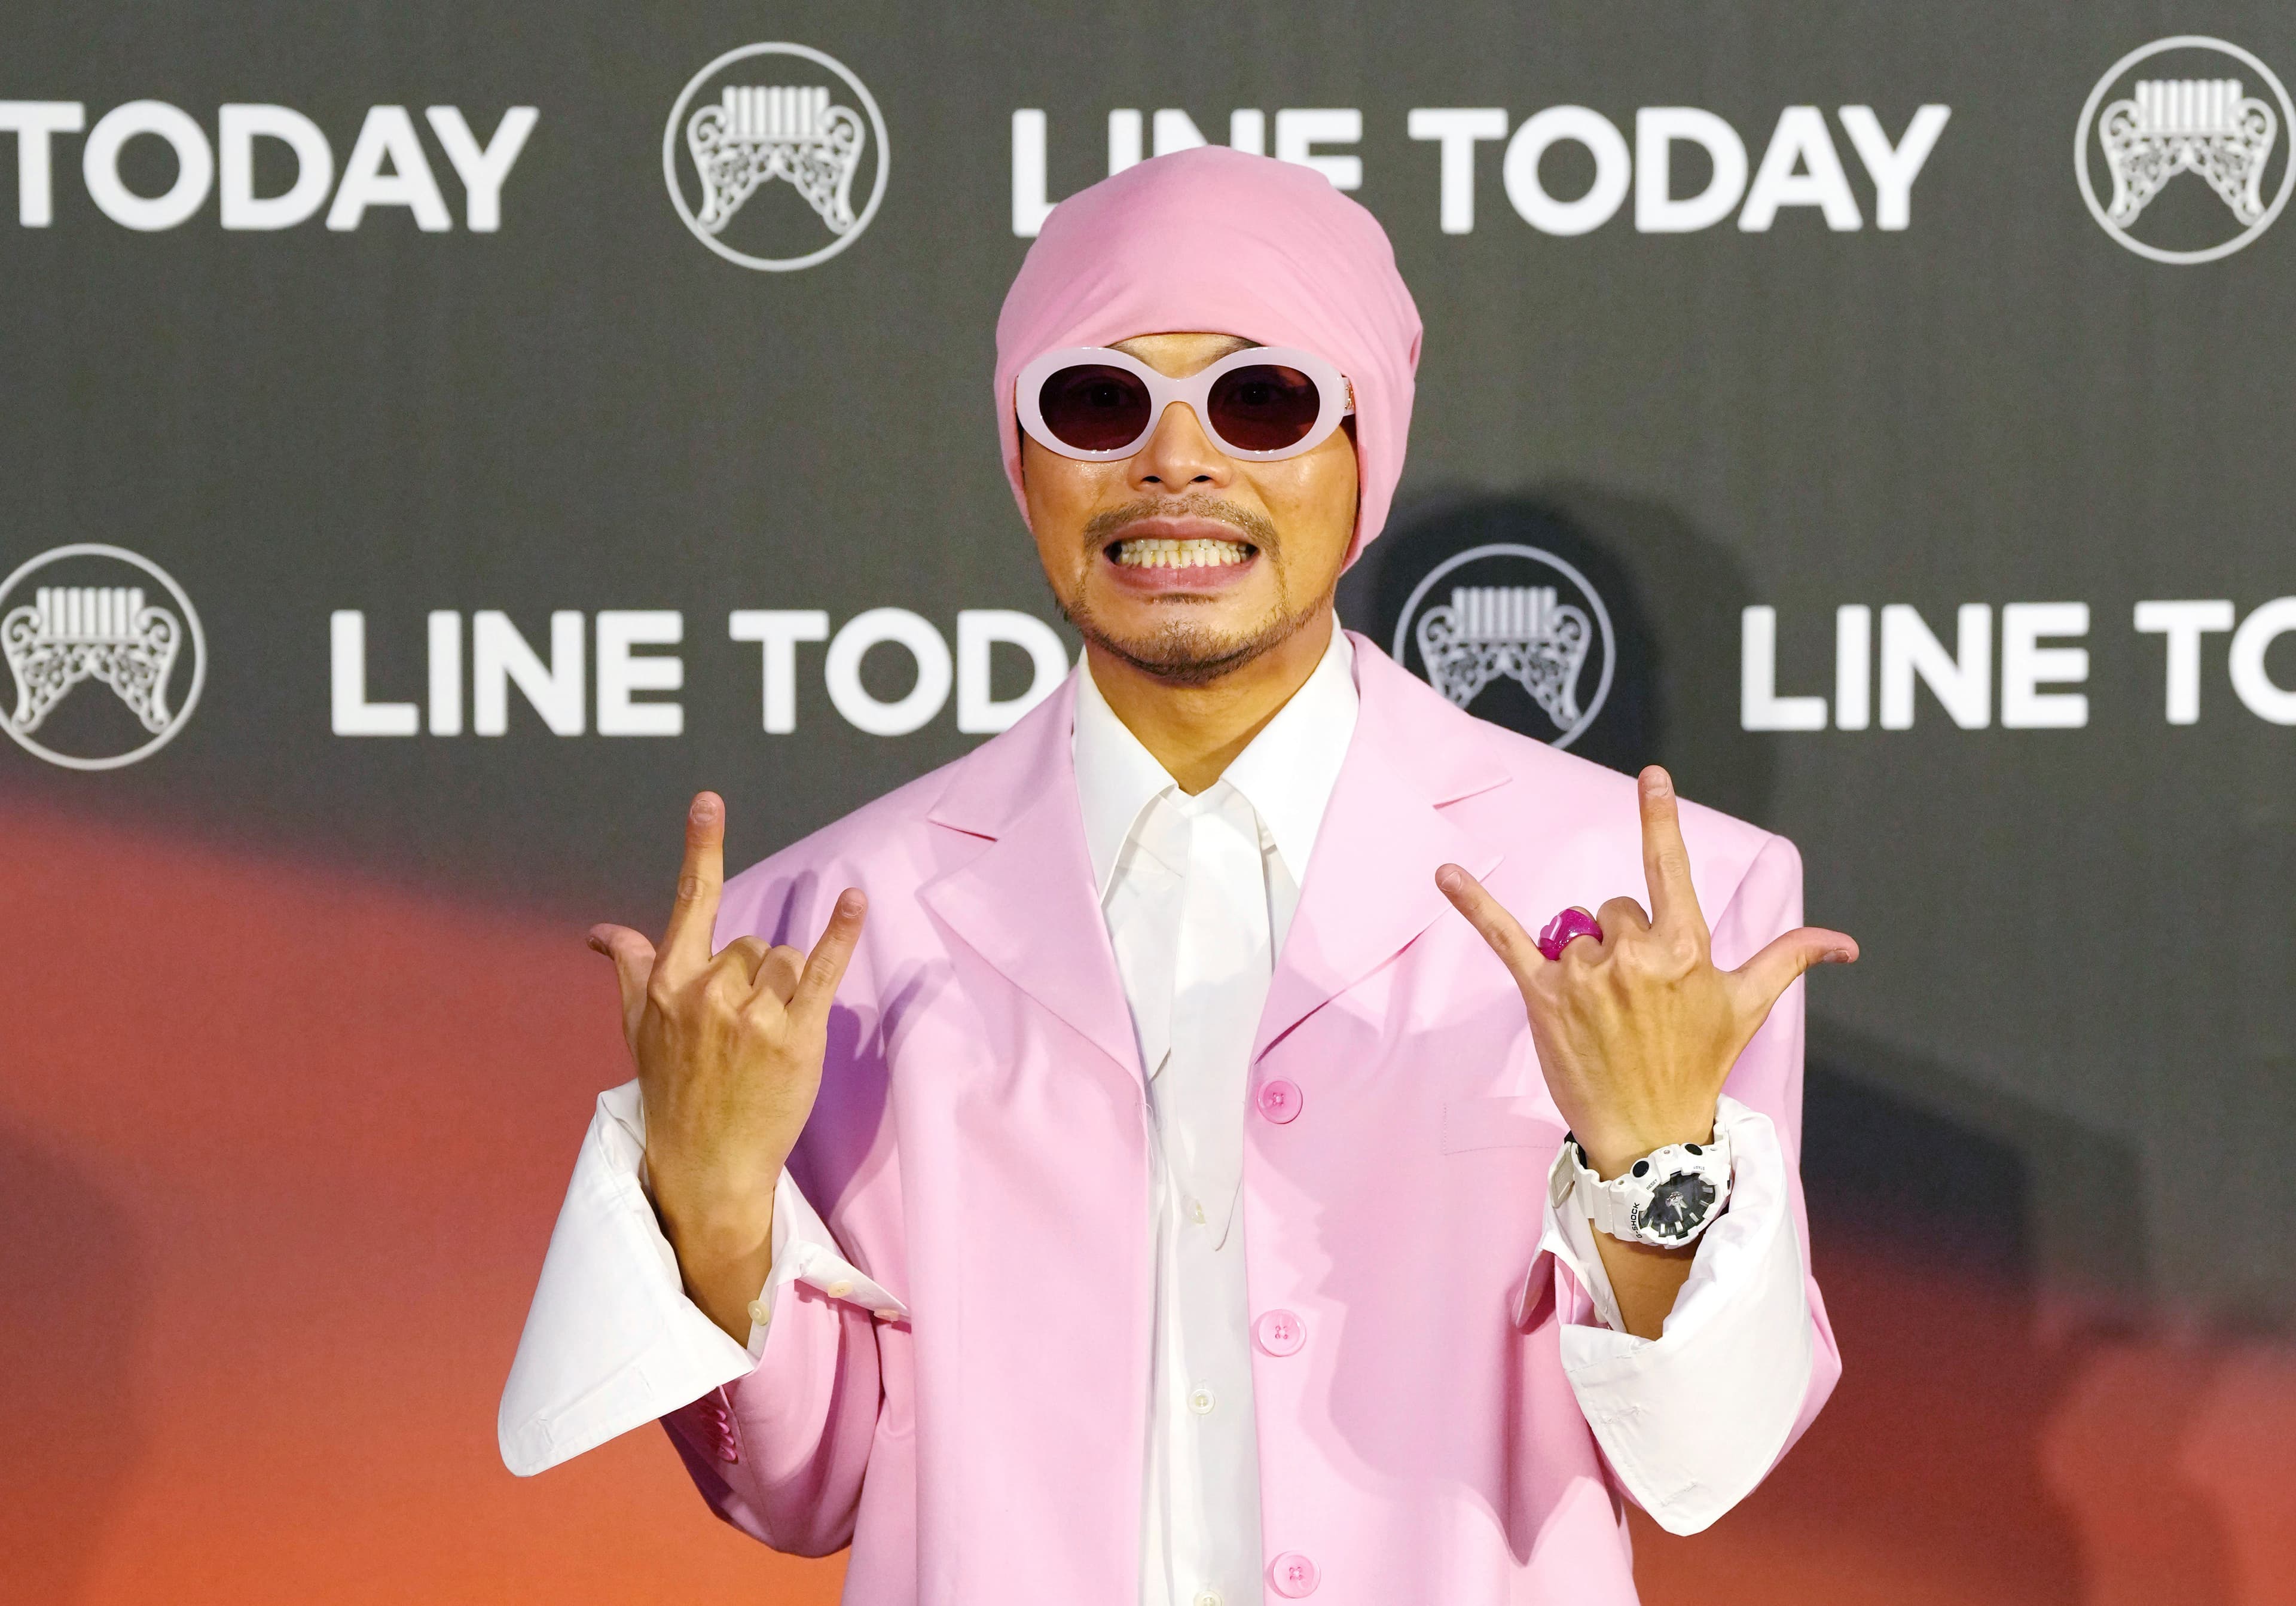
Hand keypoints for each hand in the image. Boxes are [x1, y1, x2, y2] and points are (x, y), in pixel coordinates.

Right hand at [588, 791, 865, 1272]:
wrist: (706, 1165)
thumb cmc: (673, 1093)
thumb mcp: (641, 1028)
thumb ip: (631, 968)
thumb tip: (600, 932)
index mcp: (671, 984)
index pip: (690, 902)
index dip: (701, 849)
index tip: (709, 802)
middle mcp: (709, 992)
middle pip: (753, 942)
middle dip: (755, 977)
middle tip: (741, 1033)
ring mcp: (753, 1015)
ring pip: (785, 960)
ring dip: (785, 990)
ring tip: (764, 1042)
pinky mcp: (796, 1037)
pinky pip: (821, 970)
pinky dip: (839, 934)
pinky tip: (854, 900)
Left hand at [1435, 766, 1855, 1179]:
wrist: (1648, 1134)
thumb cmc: (1698, 1066)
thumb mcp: (1746, 1007)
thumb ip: (1788, 960)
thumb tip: (1846, 943)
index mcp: (1685, 949)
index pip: (1669, 868)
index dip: (1660, 818)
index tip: (1651, 776)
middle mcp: (1634, 956)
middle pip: (1615, 910)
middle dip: (1623, 942)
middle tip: (1636, 1001)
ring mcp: (1586, 975)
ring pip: (1577, 932)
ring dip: (1586, 961)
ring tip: (1603, 1013)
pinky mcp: (1542, 995)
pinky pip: (1503, 937)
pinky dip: (1473, 903)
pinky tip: (1445, 873)